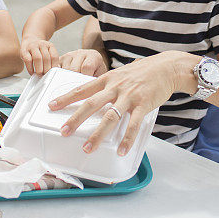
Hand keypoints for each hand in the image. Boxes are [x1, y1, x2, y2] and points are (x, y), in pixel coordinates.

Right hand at [20, 38, 58, 75]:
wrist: (29, 42)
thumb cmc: (40, 51)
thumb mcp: (48, 52)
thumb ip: (52, 60)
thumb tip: (55, 70)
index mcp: (50, 45)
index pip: (54, 56)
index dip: (54, 66)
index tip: (53, 73)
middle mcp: (42, 44)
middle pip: (46, 58)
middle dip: (46, 69)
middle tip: (46, 75)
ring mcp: (32, 47)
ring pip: (37, 58)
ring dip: (39, 69)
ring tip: (40, 74)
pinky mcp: (24, 51)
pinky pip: (28, 60)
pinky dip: (30, 68)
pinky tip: (32, 72)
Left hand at [48, 51, 196, 155]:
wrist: (167, 67)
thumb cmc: (142, 72)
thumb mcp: (120, 74)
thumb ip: (107, 85)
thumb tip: (92, 96)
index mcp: (108, 79)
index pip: (82, 89)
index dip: (66, 97)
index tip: (51, 105)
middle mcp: (115, 87)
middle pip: (91, 104)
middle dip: (76, 119)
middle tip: (63, 131)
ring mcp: (129, 96)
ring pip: (110, 117)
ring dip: (98, 134)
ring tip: (88, 148)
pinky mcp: (143, 105)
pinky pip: (133, 124)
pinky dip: (127, 139)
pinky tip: (121, 150)